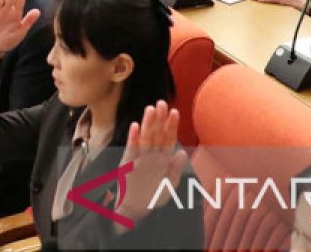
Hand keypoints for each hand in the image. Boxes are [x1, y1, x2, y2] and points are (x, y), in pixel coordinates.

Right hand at [115, 101, 187, 222]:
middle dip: (159, 119)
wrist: (136, 208)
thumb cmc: (154, 195)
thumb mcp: (170, 185)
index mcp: (163, 158)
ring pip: (145, 138)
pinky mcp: (128, 162)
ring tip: (150, 109)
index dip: (171, 125)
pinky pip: (132, 149)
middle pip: (157, 134)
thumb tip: (182, 152)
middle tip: (162, 103)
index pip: (168, 138)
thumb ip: (176, 169)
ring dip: (147, 123)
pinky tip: (135, 127)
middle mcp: (152, 155)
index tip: (175, 111)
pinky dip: (133, 138)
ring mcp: (140, 157)